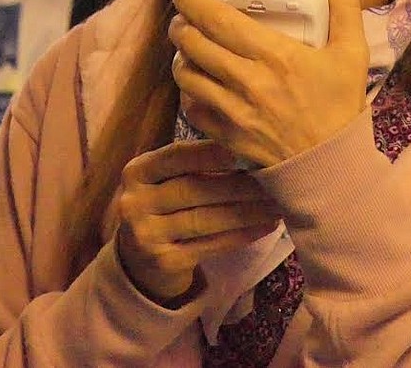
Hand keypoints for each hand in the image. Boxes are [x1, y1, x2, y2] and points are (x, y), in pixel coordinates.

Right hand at [115, 140, 279, 303]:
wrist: (139, 258)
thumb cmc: (163, 206)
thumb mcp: (164, 180)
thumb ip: (192, 164)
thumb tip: (245, 151)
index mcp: (136, 171)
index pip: (177, 156)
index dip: (211, 152)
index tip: (246, 149)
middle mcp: (134, 202)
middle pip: (194, 189)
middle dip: (239, 184)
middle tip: (275, 179)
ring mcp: (146, 235)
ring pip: (205, 219)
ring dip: (247, 211)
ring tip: (276, 204)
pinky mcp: (165, 262)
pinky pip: (210, 245)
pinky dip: (241, 235)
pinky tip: (265, 226)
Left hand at [168, 0, 368, 167]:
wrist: (332, 168)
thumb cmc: (341, 107)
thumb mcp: (352, 52)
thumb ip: (344, 3)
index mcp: (274, 56)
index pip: (217, 19)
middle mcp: (247, 81)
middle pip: (192, 43)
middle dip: (180, 23)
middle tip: (183, 16)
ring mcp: (232, 111)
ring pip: (186, 74)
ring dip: (180, 55)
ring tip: (187, 46)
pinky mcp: (225, 135)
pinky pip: (191, 107)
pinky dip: (188, 91)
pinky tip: (198, 81)